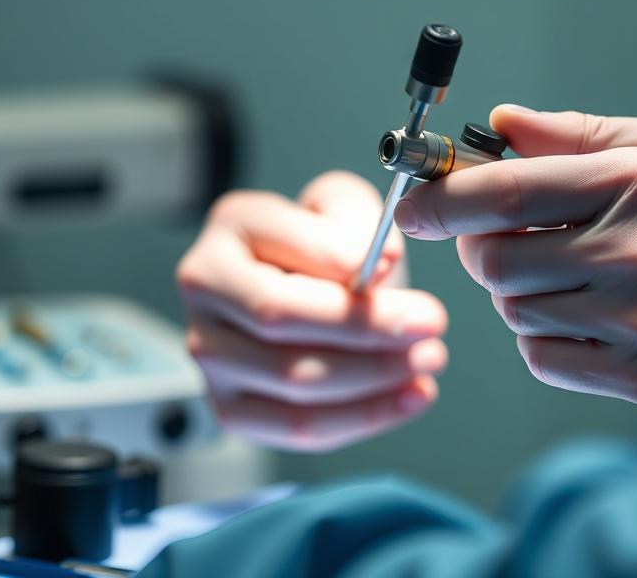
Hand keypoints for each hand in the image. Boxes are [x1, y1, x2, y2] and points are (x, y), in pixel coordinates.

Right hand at [177, 171, 447, 450]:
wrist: (300, 285)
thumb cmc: (324, 243)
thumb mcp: (344, 209)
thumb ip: (358, 224)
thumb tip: (377, 265)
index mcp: (231, 226)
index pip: (289, 254)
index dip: (352, 273)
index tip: (414, 293)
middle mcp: (206, 287)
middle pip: (281, 319)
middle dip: (367, 331)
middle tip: (431, 329)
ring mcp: (210, 353)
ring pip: (293, 379)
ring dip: (374, 377)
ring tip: (429, 361)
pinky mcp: (231, 406)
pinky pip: (298, 426)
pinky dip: (363, 417)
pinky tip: (409, 396)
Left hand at [394, 105, 636, 408]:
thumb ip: (577, 134)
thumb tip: (503, 123)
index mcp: (636, 183)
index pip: (508, 191)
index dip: (444, 198)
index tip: (415, 205)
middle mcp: (634, 253)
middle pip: (498, 261)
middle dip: (483, 247)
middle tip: (505, 235)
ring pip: (516, 311)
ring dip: (520, 291)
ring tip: (569, 271)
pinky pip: (545, 358)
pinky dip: (544, 335)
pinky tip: (584, 312)